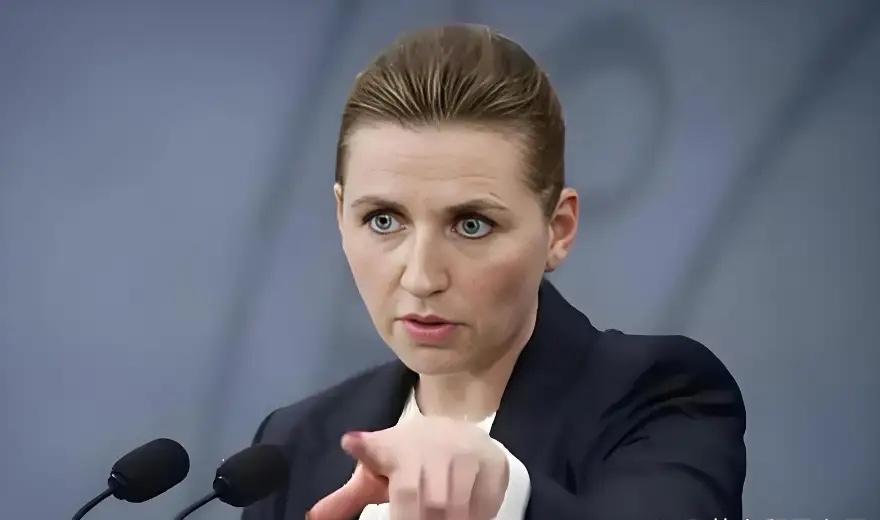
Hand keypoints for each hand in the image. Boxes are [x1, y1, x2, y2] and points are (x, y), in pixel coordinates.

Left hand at [307, 415, 509, 519]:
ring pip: (458, 507)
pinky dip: (475, 518)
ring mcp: (467, 454)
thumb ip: (347, 498)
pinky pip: (485, 504)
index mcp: (400, 449)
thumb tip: (312, 517)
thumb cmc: (407, 458)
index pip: (398, 480)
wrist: (454, 432)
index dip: (389, 489)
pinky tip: (464, 519)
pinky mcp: (493, 463)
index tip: (362, 460)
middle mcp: (435, 447)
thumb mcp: (376, 473)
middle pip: (431, 504)